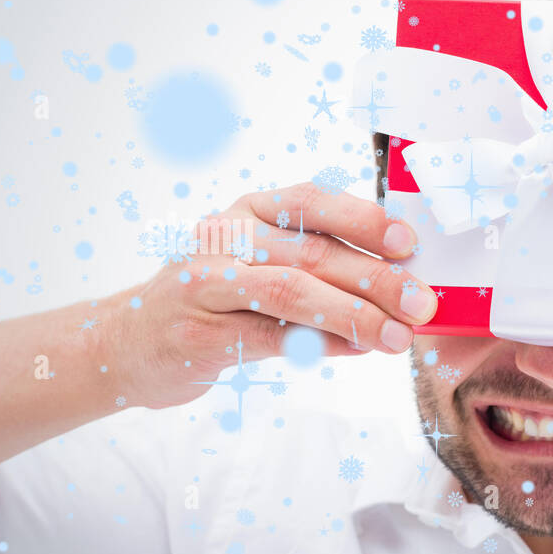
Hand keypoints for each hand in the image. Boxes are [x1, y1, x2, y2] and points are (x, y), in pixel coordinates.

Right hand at [110, 183, 437, 408]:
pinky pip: (271, 338)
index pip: (311, 202)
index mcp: (250, 212)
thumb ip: (322, 270)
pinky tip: (356, 351)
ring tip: (397, 337)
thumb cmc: (218, 300)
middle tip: (421, 304)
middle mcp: (226, 239)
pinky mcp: (200, 334)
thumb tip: (399, 289)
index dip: (364, 219)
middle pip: (312, 252)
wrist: (131, 340)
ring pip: (291, 292)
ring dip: (354, 315)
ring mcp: (207, 284)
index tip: (409, 243)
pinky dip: (319, 344)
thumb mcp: (262, 266)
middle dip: (376, 279)